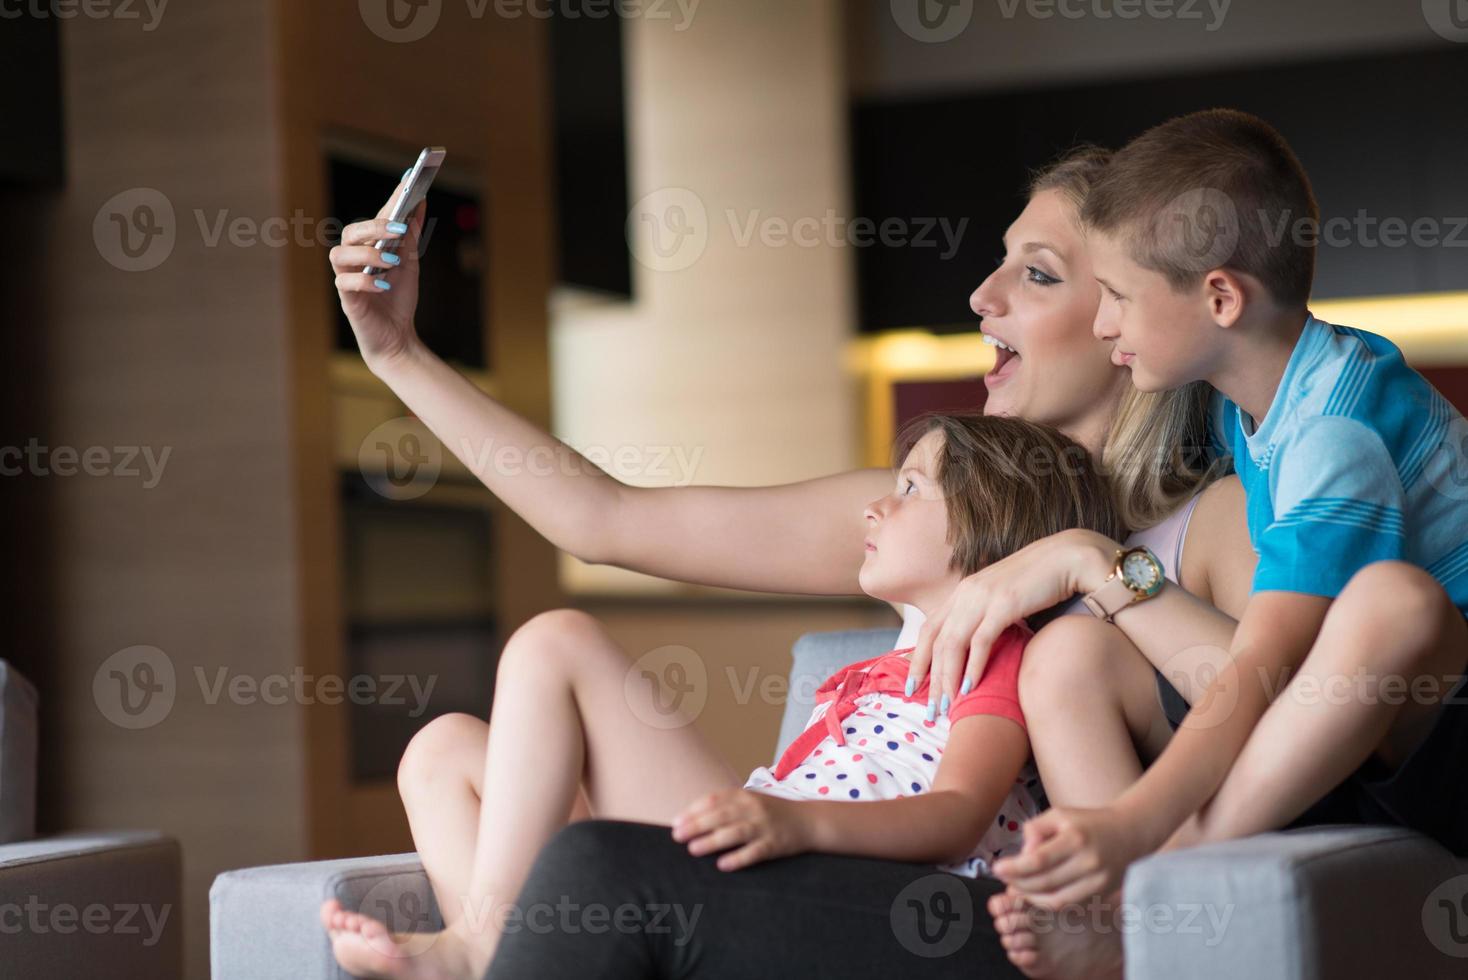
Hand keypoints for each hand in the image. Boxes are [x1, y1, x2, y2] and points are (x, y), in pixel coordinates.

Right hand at [329, 178, 427, 372]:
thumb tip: (420, 204)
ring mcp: (347, 278)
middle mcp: (354, 259)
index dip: (391, 198)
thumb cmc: (399, 300)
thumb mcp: (410, 264)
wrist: (397, 338)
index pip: (376, 217)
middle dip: (374, 226)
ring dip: (367, 254)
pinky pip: (345, 283)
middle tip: (399, 228)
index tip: (409, 180)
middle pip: (351, 232)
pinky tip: (383, 285)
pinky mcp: (346, 299)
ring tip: (392, 261)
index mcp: (369, 247)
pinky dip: (365, 281)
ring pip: (340, 254)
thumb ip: (410, 236)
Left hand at [670, 788, 810, 870]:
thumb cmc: (772, 812)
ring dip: (712, 841)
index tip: (676, 822)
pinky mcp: (775, 844)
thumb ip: (726, 806)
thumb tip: (692, 820)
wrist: (809, 820)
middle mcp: (754, 808)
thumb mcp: (750, 801)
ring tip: (693, 849)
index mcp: (745, 796)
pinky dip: (738, 858)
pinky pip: (755, 852)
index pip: (714, 799)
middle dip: (697, 825)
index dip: (693, 810)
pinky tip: (722, 865)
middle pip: (721, 815)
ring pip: (735, 833)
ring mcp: (765, 826)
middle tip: (677, 836)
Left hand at [906, 529, 1117, 718]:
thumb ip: (985, 614)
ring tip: (946, 706)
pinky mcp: (1004, 604)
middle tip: (928, 708)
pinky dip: (973, 666)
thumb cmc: (1039, 580)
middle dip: (929, 676)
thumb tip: (977, 644)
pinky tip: (969, 688)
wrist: (1068, 557)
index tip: (914, 686)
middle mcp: (967, 592)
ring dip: (947, 678)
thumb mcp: (1002, 597)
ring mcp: (983, 597)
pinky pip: (981, 640)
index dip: (918, 658)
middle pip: (936, 640)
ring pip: (953, 643)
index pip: (930, 628)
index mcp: (964, 591)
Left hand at [990, 805, 1147, 907]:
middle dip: (1018, 883)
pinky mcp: (1101, 893)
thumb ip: (1036, 830)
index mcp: (1076, 838)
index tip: (996, 868)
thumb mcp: (1059, 815)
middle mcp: (1089, 862)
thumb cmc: (1087, 822)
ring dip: (1030, 897)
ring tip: (1016, 887)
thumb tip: (1022, 855)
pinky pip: (1068, 904)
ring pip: (1055, 899)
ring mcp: (1097, 881)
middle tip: (1003, 879)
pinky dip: (1047, 902)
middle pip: (1044, 882)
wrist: (1129, 833)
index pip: (1039, 860)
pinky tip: (1035, 893)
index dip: (1014, 868)